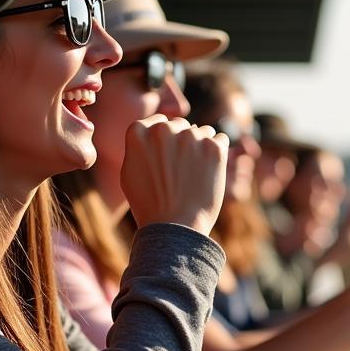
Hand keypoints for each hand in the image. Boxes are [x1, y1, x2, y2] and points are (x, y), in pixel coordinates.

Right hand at [121, 114, 227, 234]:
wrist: (175, 228)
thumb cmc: (149, 205)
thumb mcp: (129, 173)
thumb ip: (138, 146)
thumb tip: (151, 129)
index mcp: (138, 131)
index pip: (158, 122)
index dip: (164, 142)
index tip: (167, 160)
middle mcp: (163, 129)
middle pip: (180, 125)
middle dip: (182, 143)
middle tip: (180, 173)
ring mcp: (190, 136)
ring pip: (201, 132)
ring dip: (200, 147)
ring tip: (194, 176)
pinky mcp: (214, 147)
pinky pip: (220, 140)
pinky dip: (217, 153)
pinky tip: (209, 173)